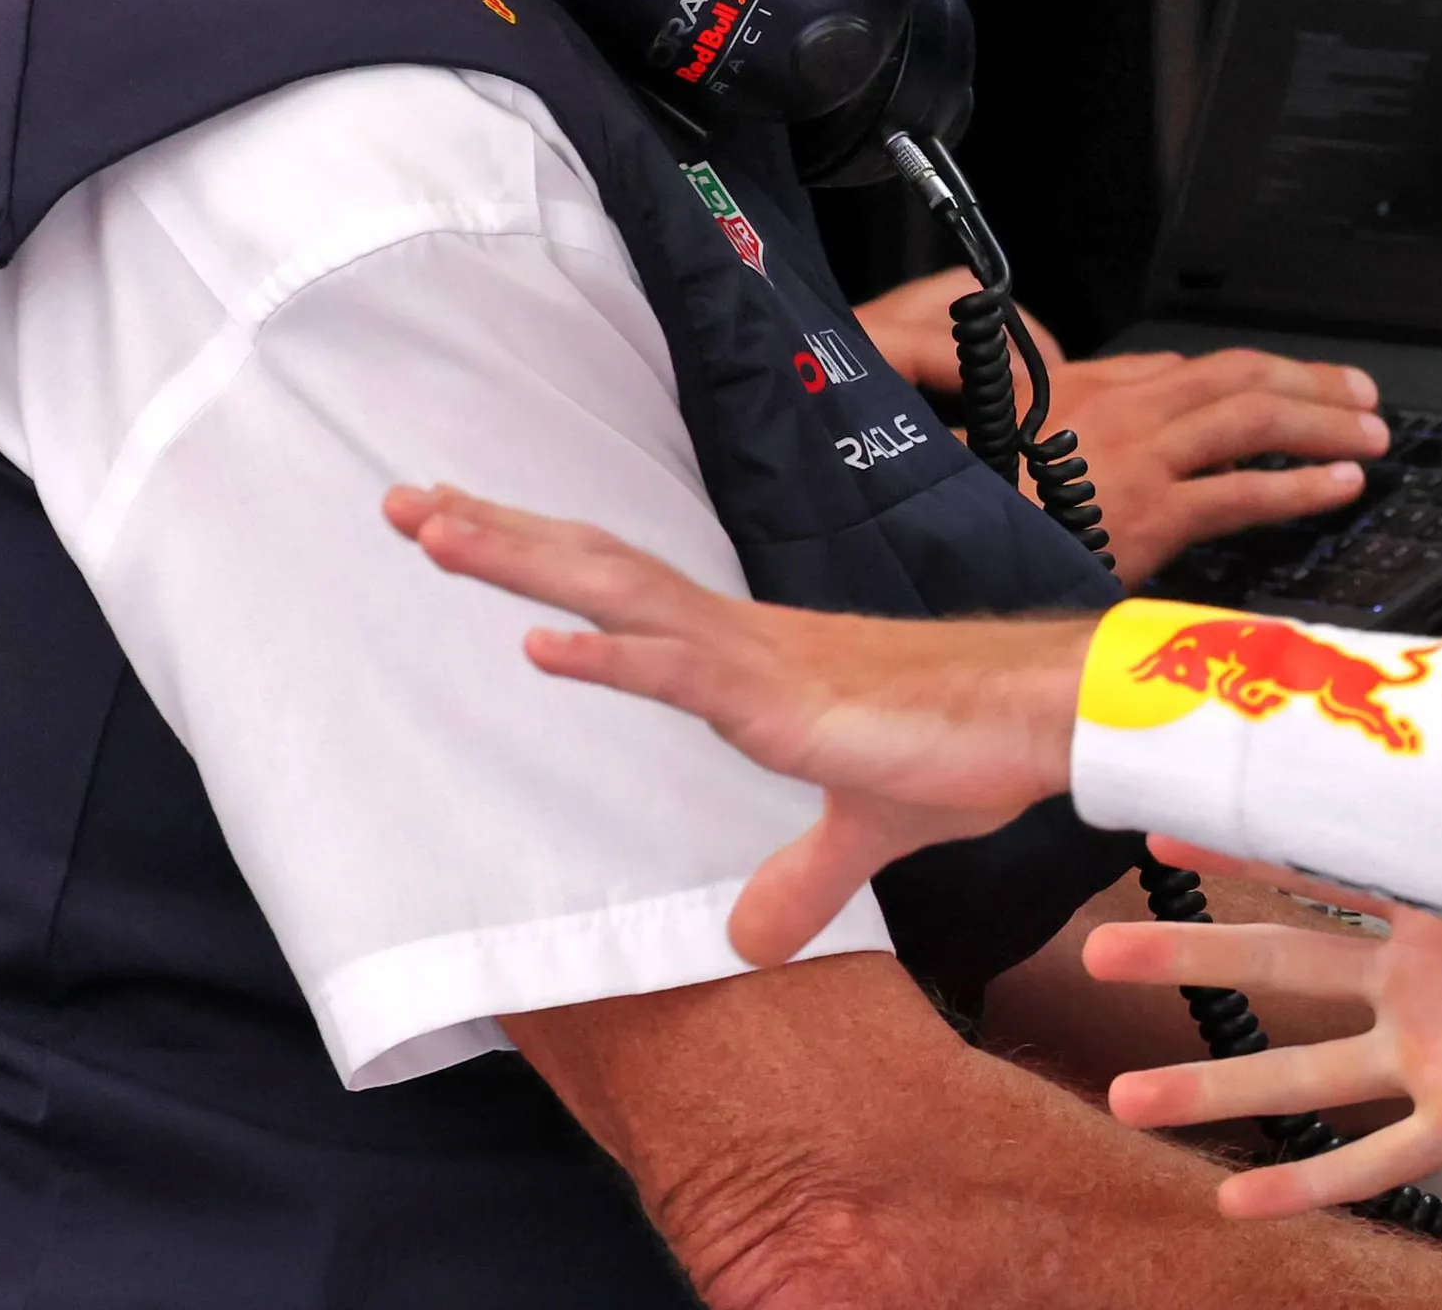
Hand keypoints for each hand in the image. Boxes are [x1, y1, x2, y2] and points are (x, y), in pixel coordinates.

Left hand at [384, 484, 1090, 961]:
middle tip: (402, 499)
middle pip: (595, 568)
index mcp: (745, 657)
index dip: (540, 556)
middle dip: (495, 533)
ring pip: (617, 594)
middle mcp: (736, 639)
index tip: (460, 522)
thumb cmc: (964, 748)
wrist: (1039, 720)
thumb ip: (800, 879)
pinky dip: (607, 658)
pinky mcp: (785, 698)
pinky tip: (541, 645)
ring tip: (435, 531)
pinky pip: (680, 673)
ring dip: (520, 561)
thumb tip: (754, 942)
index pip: (621, 590)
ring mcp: (756, 661)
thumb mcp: (863, 829)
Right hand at [853, 272, 1380, 587]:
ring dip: (1322, 420)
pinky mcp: (1149, 510)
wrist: (936, 550)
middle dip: (1309, 382)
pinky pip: (1241, 489)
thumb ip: (1075, 421)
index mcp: (1087, 390)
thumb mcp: (1008, 441)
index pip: (1190, 368)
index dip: (1257, 374)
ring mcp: (1138, 457)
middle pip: (1237, 377)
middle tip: (1362, 396)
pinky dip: (1301, 482)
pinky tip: (1339, 485)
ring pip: (1252, 417)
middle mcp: (1120, 410)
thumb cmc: (971, 505)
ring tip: (1371, 432)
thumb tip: (1131, 410)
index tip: (1296, 386)